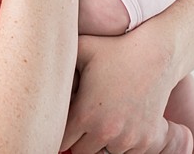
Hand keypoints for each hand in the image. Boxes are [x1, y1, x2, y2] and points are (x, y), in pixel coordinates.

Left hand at [61, 34, 188, 153]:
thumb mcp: (80, 49)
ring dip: (102, 143)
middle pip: (82, 152)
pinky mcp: (147, 140)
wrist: (157, 54)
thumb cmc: (115, 49)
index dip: (60, 132)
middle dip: (79, 139)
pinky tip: (121, 124)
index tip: (64, 122)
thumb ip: (56, 60)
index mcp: (85, 114)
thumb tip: (36, 59)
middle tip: (82, 122)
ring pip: (105, 153)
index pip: (62, 141)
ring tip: (103, 120)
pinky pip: (128, 153)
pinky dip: (123, 144)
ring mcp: (129, 138)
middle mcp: (106, 131)